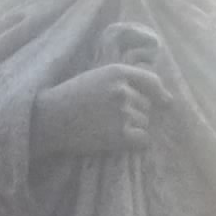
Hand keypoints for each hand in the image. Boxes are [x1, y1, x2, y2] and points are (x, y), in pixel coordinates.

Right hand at [35, 21, 169, 161]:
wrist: (50, 119)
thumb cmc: (71, 98)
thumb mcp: (97, 77)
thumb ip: (124, 81)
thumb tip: (163, 98)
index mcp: (118, 72)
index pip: (151, 81)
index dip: (159, 93)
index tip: (165, 103)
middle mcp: (123, 90)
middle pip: (147, 106)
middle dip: (136, 113)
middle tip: (111, 118)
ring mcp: (122, 113)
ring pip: (144, 124)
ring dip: (133, 128)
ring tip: (108, 128)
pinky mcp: (120, 135)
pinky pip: (143, 141)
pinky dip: (136, 143)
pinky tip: (119, 142)